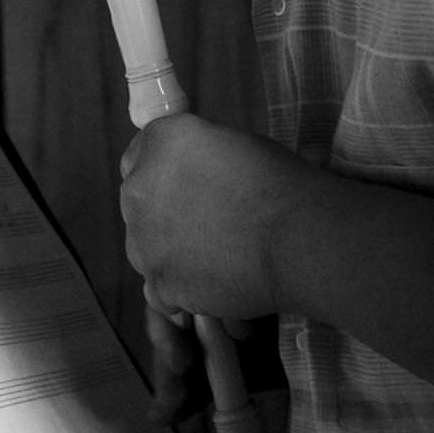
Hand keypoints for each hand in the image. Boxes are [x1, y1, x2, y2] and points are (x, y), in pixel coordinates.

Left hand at [118, 113, 315, 324]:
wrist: (295, 239)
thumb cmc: (281, 185)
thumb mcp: (236, 146)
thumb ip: (198, 157)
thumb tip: (192, 174)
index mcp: (162, 143)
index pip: (138, 154)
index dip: (161, 171)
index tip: (183, 184)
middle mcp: (139, 187)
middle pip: (137, 202)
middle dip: (164, 212)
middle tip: (207, 223)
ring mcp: (143, 240)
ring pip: (144, 247)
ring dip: (170, 251)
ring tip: (218, 257)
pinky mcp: (158, 282)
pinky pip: (160, 288)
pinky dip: (181, 289)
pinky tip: (213, 284)